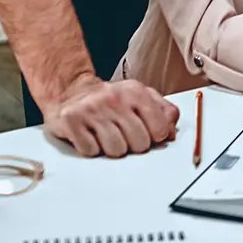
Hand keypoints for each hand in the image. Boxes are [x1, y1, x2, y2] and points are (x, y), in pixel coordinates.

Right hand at [42, 76, 179, 157]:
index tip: (147, 133)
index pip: (159, 130)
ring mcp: (92, 108)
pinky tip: (90, 135)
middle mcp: (114, 98)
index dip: (154, 138)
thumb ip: (163, 112)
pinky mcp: (71, 121)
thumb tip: (171, 134)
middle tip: (122, 134)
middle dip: (133, 145)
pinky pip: (91, 151)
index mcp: (136, 91)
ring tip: (106, 135)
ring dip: (111, 148)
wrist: (71, 91)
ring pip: (116, 150)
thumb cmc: (111, 100)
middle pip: (139, 144)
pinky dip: (91, 148)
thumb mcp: (141, 97)